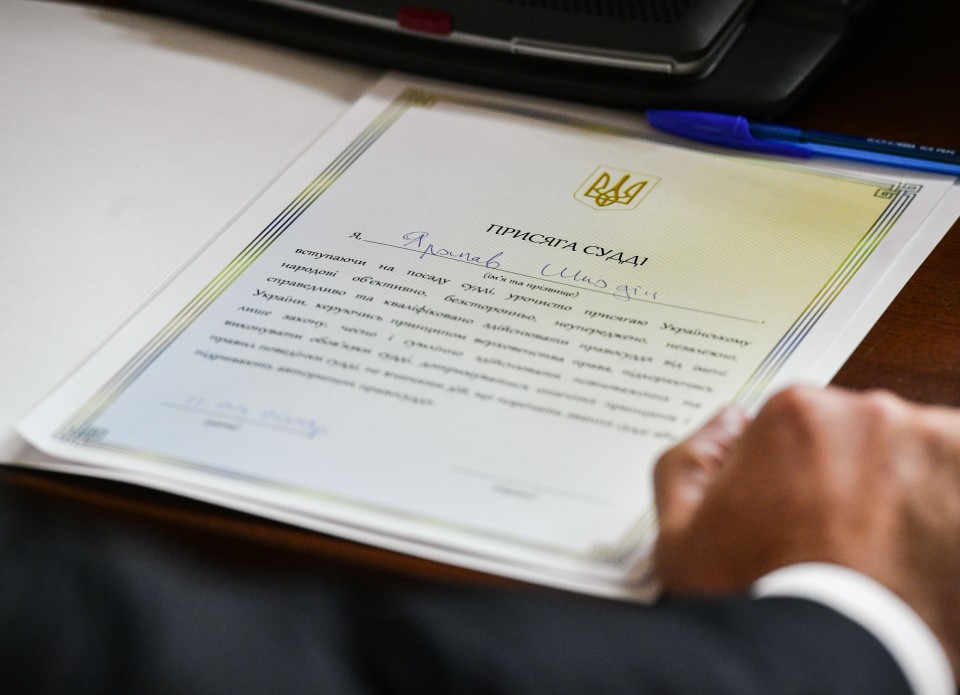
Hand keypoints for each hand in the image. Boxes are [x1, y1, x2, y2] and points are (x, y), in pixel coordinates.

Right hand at [653, 385, 959, 675]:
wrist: (832, 656)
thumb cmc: (763, 600)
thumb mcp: (680, 536)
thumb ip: (688, 462)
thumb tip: (725, 425)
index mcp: (797, 414)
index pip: (804, 423)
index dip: (798, 468)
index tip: (802, 508)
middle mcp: (870, 415)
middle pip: (863, 433)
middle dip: (853, 474)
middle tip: (839, 534)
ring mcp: (933, 446)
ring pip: (916, 452)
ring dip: (904, 486)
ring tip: (881, 547)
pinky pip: (955, 473)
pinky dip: (942, 504)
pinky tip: (912, 546)